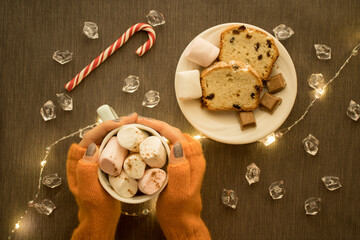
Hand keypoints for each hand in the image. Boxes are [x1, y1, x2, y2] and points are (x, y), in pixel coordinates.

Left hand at [67, 113, 137, 238]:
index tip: (123, 122)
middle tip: (134, 118)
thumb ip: (85, 171)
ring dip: (122, 129)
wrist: (101, 219)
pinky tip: (135, 138)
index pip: (91, 135)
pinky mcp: (105, 163)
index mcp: (78, 160)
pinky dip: (124, 139)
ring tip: (137, 124)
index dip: (107, 125)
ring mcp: (95, 159)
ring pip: (108, 138)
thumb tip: (91, 147)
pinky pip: (114, 147)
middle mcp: (85, 156)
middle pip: (100, 133)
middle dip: (117, 123)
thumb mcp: (89, 192)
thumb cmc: (94, 208)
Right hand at [136, 117, 209, 238]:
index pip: (178, 135)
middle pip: (177, 133)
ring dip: (161, 130)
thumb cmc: (179, 211)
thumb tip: (177, 146)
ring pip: (176, 138)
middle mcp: (194, 159)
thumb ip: (180, 170)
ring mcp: (189, 161)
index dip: (161, 126)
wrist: (182, 222)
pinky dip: (162, 140)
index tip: (144, 122)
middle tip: (141, 123)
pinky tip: (152, 142)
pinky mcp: (183, 165)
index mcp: (194, 162)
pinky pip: (173, 146)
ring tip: (144, 128)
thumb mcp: (177, 192)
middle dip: (159, 125)